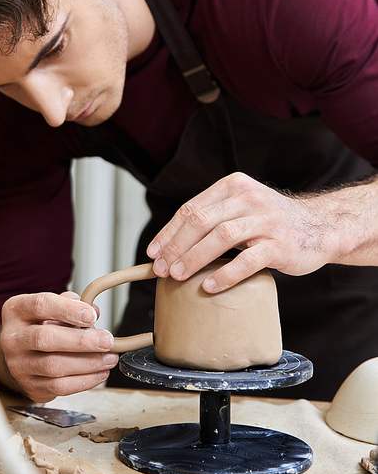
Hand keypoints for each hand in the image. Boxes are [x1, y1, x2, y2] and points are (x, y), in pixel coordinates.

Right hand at [0, 291, 117, 401]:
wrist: (23, 353)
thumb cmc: (40, 324)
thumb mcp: (52, 307)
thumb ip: (72, 304)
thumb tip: (94, 311)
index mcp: (16, 310)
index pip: (41, 305)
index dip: (68, 309)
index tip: (92, 315)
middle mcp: (11, 337)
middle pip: (45, 338)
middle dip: (81, 340)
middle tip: (106, 341)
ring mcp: (17, 364)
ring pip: (53, 366)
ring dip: (87, 363)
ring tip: (109, 358)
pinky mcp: (28, 385)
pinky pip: (58, 387)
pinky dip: (83, 381)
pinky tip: (100, 373)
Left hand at [146, 171, 374, 292]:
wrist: (320, 227)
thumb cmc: (272, 222)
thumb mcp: (243, 207)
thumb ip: (215, 216)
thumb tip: (172, 244)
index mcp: (233, 186)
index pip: (191, 208)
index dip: (169, 232)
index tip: (153, 253)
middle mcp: (248, 198)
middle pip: (201, 220)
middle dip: (175, 246)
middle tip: (161, 269)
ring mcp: (265, 220)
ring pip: (220, 237)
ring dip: (194, 257)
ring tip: (177, 276)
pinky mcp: (280, 244)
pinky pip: (247, 260)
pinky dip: (224, 274)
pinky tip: (208, 286)